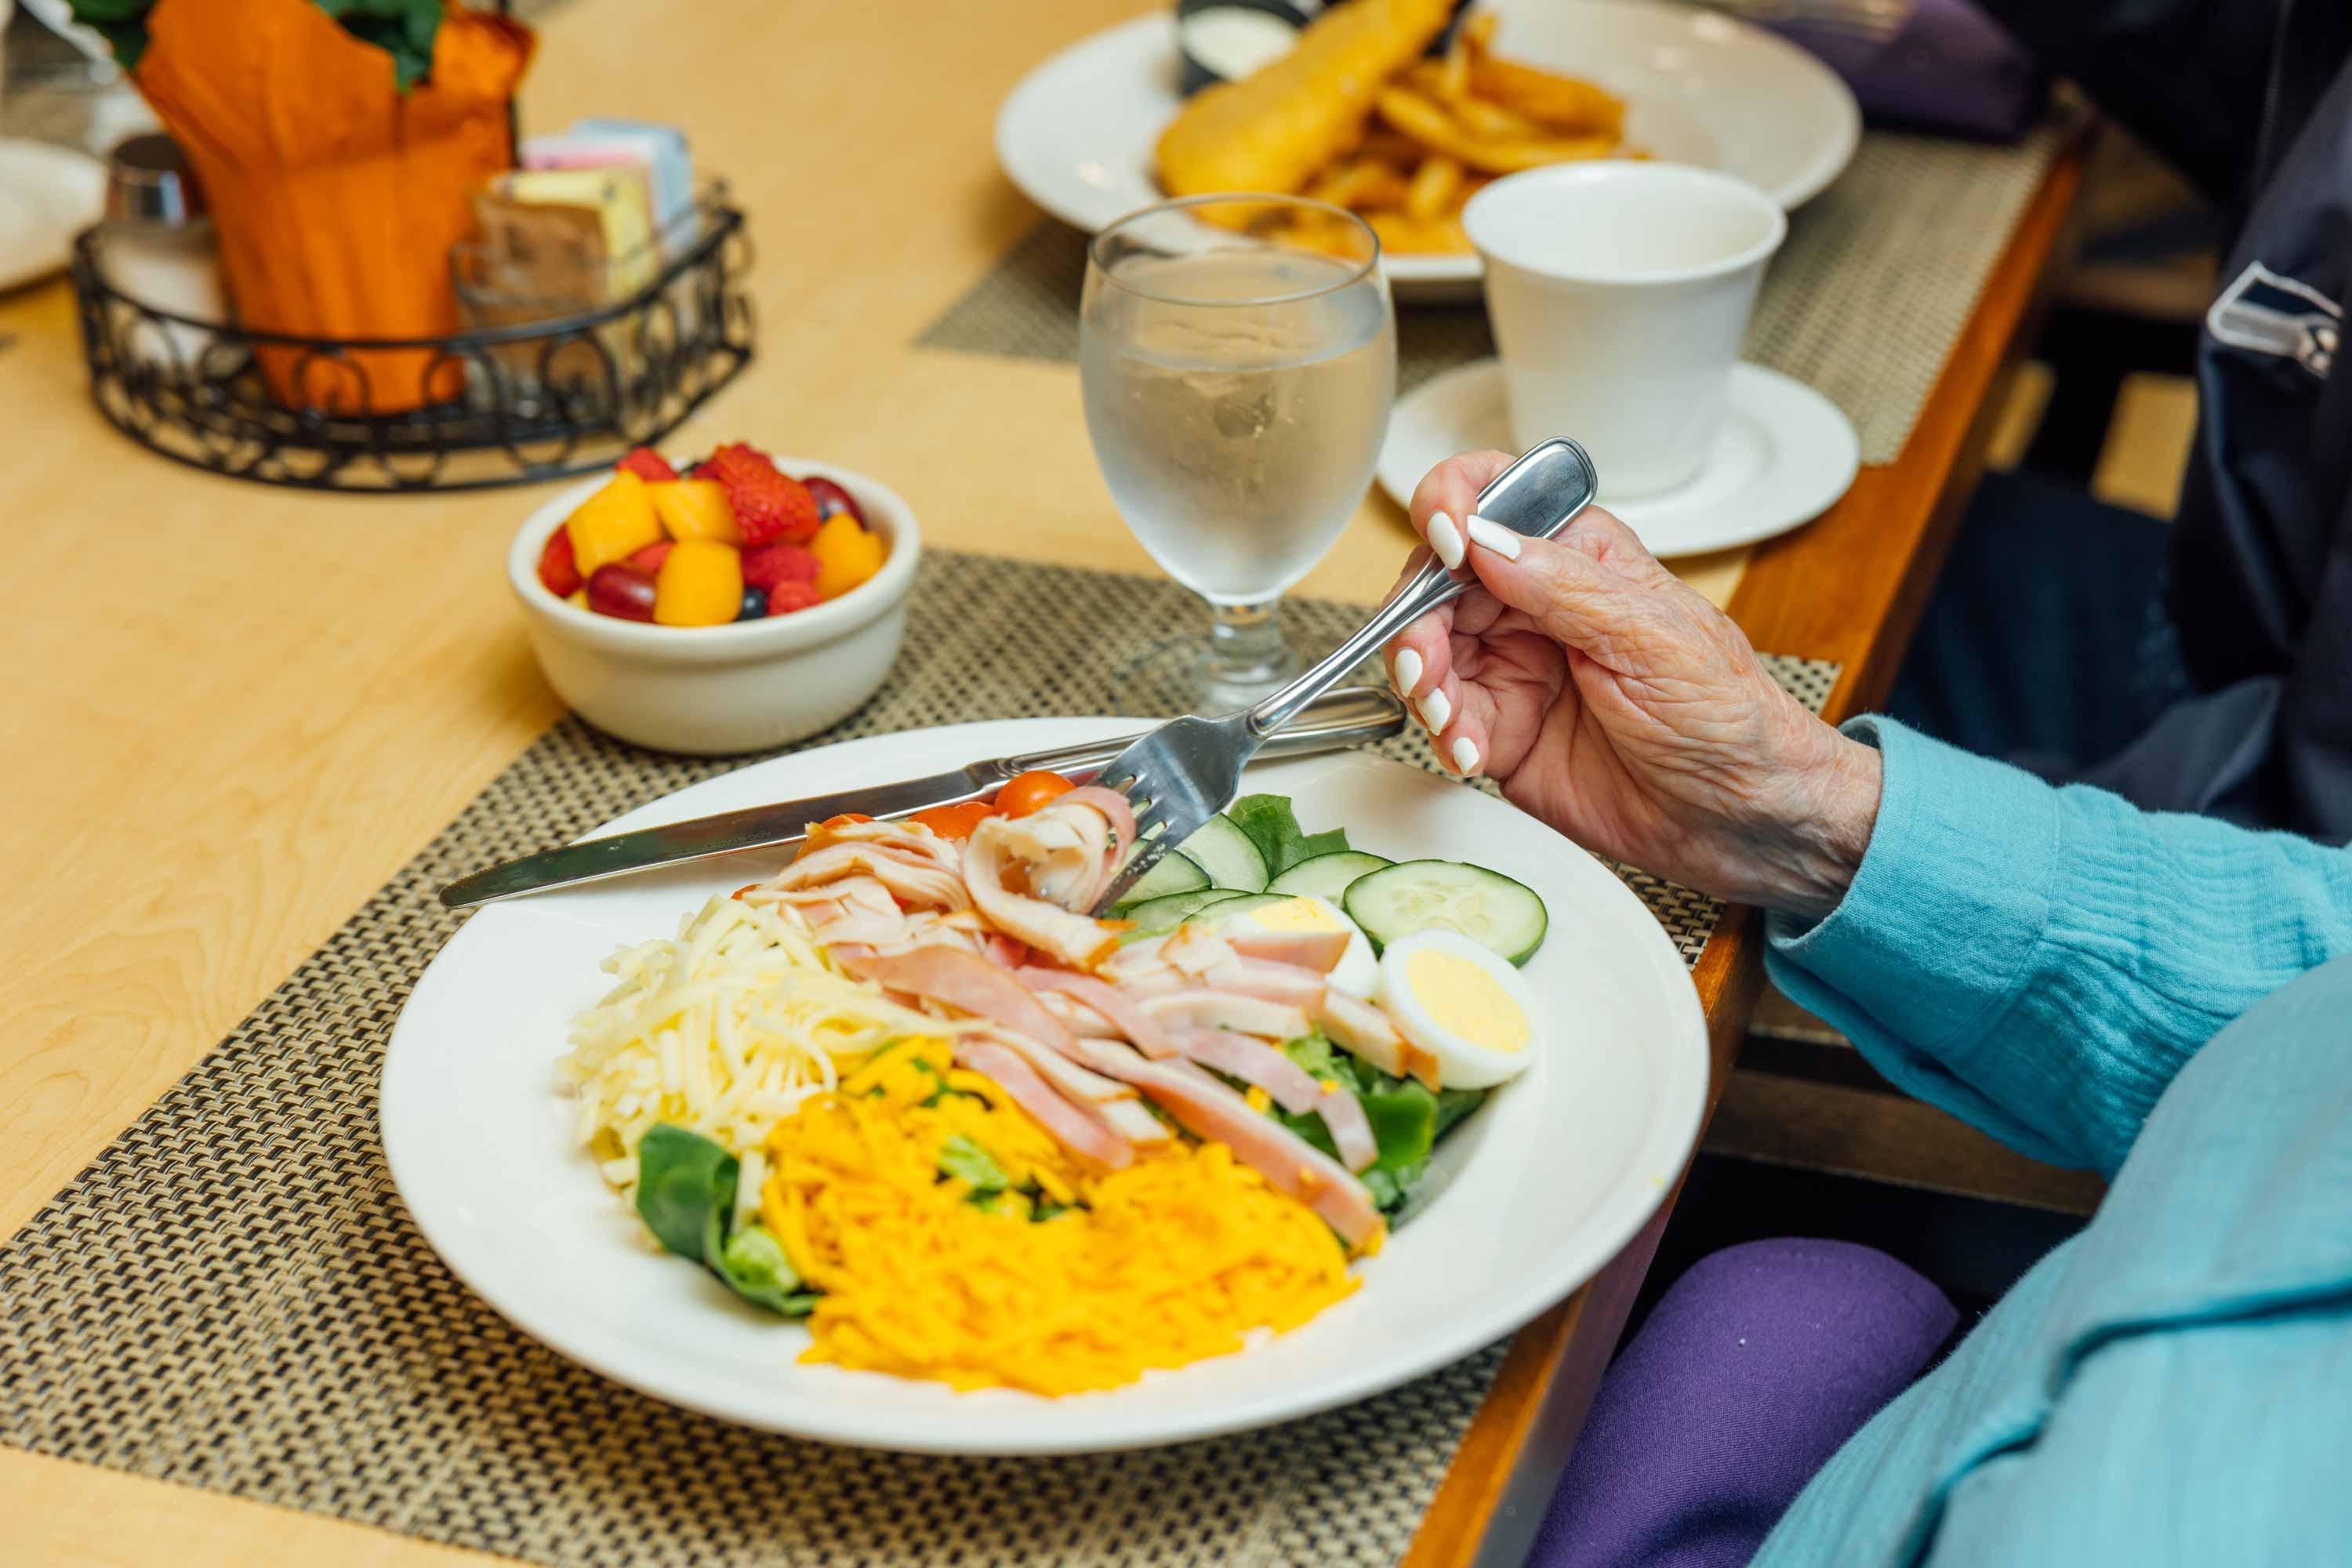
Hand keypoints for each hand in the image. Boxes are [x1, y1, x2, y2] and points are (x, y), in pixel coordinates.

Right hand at [1384, 451, 1883, 917]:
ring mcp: (1514, 668)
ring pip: (1426, 648)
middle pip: (1436, 581)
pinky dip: (1441, 734)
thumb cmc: (1728, 720)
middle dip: (1418, 620)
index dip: (1451, 508)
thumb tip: (1484, 538)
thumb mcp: (1654, 642)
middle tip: (1427, 665)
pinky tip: (1469, 753)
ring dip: (1422, 680)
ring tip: (1449, 717)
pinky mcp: (1501, 731)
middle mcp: (1537, 604)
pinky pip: (1442, 719)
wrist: (1743, 821)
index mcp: (1580, 556)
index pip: (1493, 497)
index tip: (1446, 548)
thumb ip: (1564, 587)